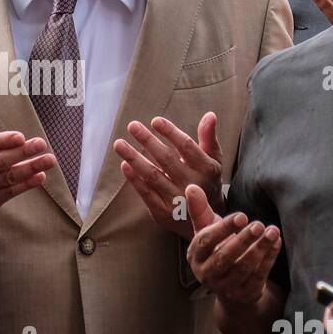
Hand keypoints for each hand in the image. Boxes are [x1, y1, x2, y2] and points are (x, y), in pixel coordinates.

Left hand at [114, 113, 222, 238]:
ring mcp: (176, 200)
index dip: (171, 133)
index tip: (155, 121)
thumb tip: (209, 115)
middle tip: (132, 126)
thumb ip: (209, 138)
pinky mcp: (163, 212)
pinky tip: (125, 165)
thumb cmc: (207, 181)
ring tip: (119, 144)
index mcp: (206, 169)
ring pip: (153, 176)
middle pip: (166, 160)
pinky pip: (146, 194)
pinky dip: (134, 180)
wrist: (205, 219)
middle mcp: (192, 185)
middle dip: (148, 141)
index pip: (186, 147)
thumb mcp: (214, 160)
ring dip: (134, 159)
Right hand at [185, 184, 280, 304]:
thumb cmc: (216, 250)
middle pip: (224, 257)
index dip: (223, 229)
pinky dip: (269, 258)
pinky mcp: (245, 294)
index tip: (241, 216)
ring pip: (244, 268)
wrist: (230, 288)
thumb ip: (199, 210)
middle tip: (259, 225)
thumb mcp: (206, 230)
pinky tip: (276, 242)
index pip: (205, 242)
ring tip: (272, 231)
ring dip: (260, 249)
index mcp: (195, 256)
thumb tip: (191, 187)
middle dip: (243, 240)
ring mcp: (226, 287)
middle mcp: (207, 274)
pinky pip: (258, 276)